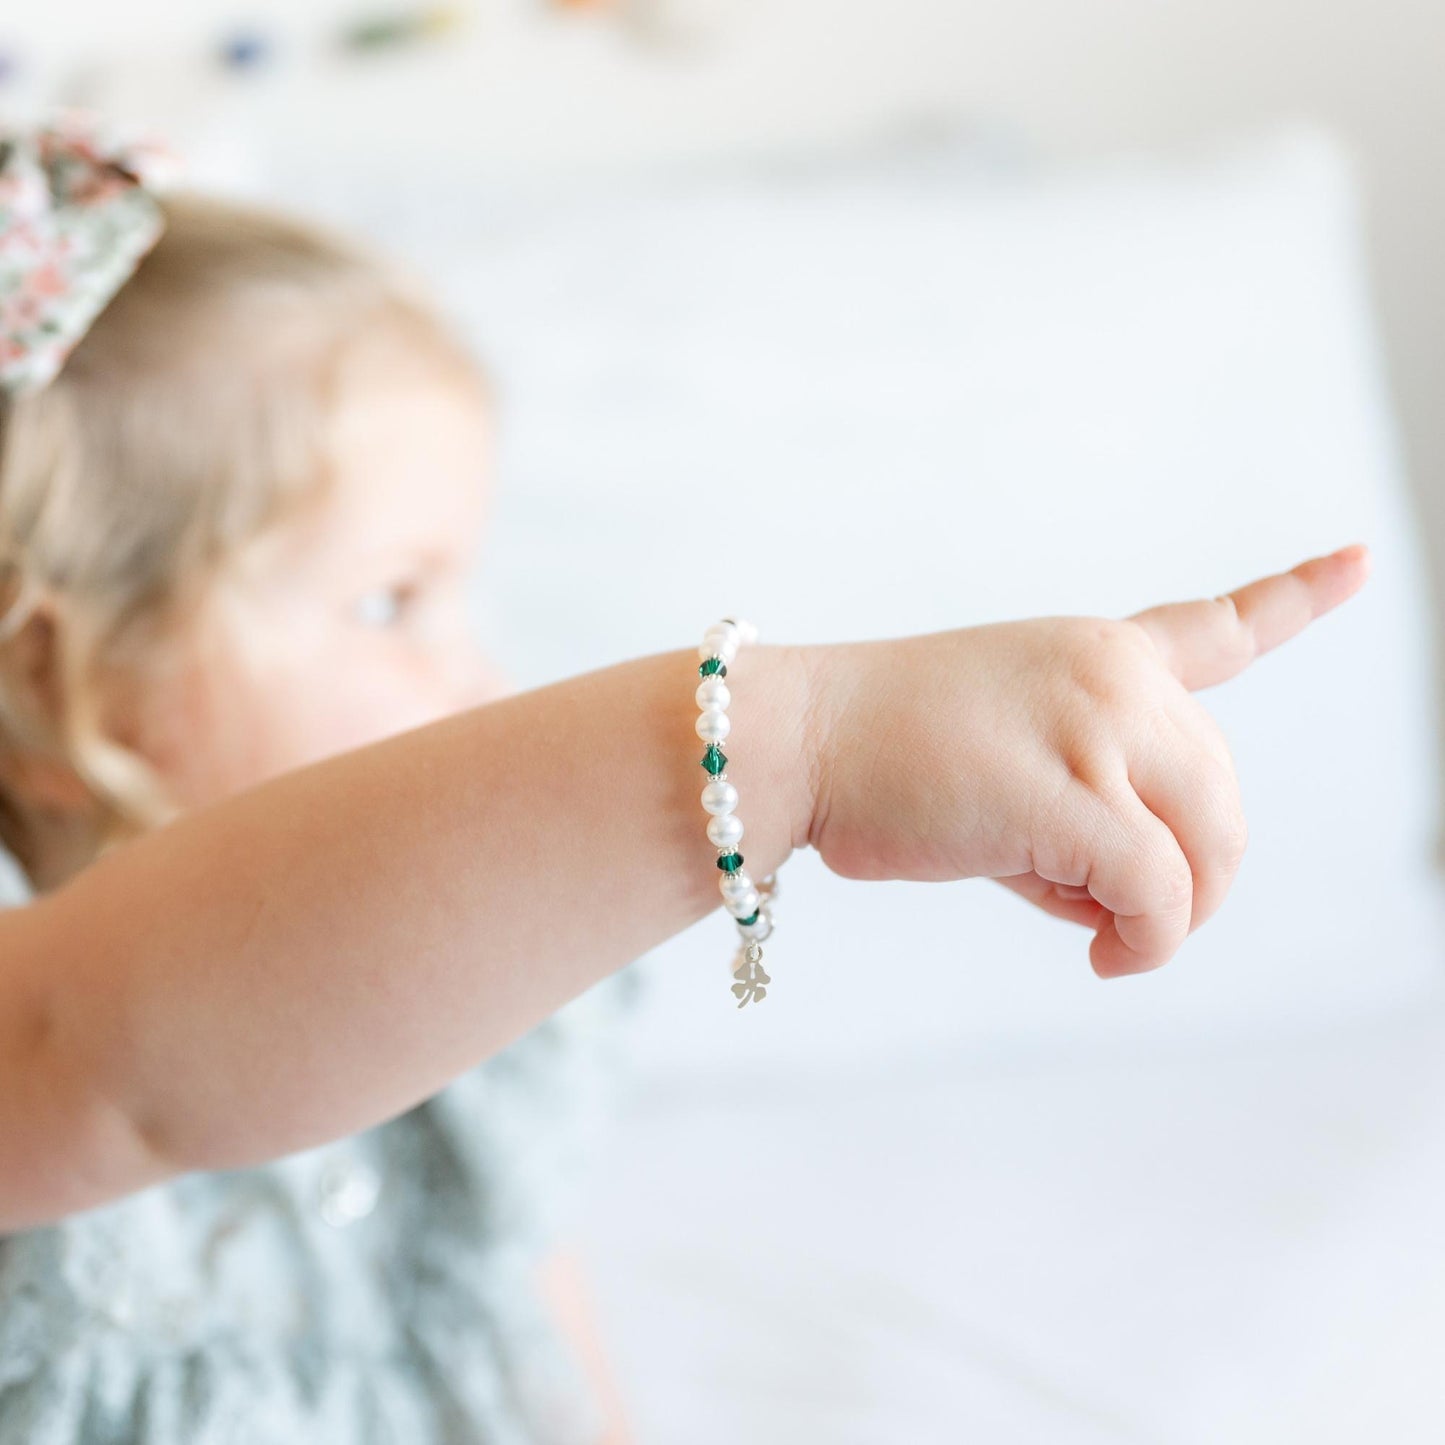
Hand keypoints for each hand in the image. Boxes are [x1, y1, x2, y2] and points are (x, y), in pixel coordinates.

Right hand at [802, 544, 1371, 977]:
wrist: (799, 739)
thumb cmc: (882, 755)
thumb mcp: (1008, 748)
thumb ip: (1090, 794)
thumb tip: (1140, 898)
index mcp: (1098, 653)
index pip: (1218, 625)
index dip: (1297, 597)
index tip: (1361, 562)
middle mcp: (1116, 676)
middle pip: (1225, 801)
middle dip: (1190, 878)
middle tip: (1111, 917)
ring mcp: (1097, 728)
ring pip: (1206, 853)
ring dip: (1165, 914)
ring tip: (1088, 927)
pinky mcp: (1070, 798)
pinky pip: (1157, 895)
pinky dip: (1143, 942)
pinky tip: (1101, 954)